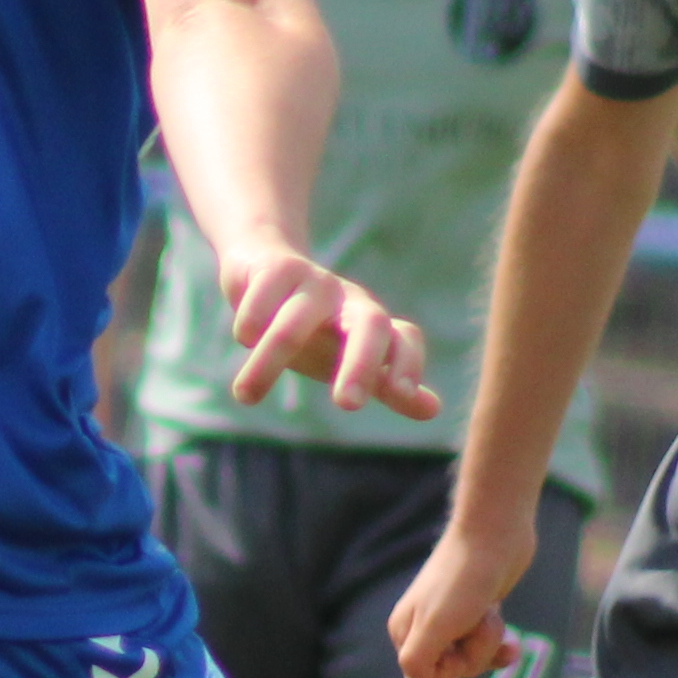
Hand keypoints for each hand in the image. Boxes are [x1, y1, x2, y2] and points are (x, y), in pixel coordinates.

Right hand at [222, 240, 438, 422]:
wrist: (264, 268)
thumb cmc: (313, 327)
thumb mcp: (346, 359)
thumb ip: (386, 385)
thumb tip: (433, 410)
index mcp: (372, 324)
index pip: (405, 340)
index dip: (408, 364)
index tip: (402, 393)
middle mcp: (350, 300)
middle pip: (370, 325)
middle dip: (361, 364)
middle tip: (348, 406)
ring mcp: (314, 282)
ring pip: (295, 322)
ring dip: (269, 359)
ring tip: (245, 395)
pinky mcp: (275, 267)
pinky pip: (264, 296)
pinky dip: (252, 321)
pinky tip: (244, 337)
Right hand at [387, 507, 536, 677]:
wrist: (495, 533)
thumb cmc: (463, 579)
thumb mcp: (436, 625)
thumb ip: (418, 662)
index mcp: (405, 633)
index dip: (446, 673)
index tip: (455, 648)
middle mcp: (424, 629)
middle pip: (452, 673)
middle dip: (473, 652)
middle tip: (475, 620)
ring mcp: (453, 622)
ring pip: (474, 659)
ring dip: (489, 639)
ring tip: (490, 611)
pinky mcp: (477, 615)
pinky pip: (488, 647)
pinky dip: (501, 645)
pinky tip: (514, 644)